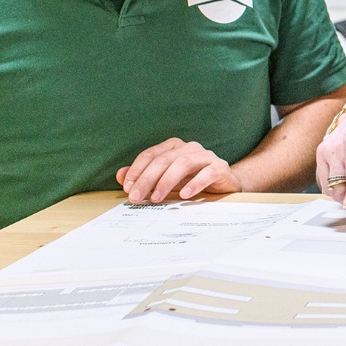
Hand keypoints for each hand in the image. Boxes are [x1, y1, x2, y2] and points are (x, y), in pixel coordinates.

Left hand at [116, 138, 241, 202]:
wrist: (224, 185)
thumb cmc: (192, 181)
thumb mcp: (165, 180)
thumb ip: (143, 176)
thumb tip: (120, 175)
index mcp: (174, 147)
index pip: (151, 155)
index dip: (137, 170)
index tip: (127, 187)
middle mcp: (190, 147)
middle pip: (164, 160)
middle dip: (147, 179)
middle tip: (136, 197)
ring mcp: (206, 156)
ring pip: (183, 164)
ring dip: (166, 182)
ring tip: (156, 198)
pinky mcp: (220, 168)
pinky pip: (207, 173)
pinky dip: (194, 184)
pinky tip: (184, 195)